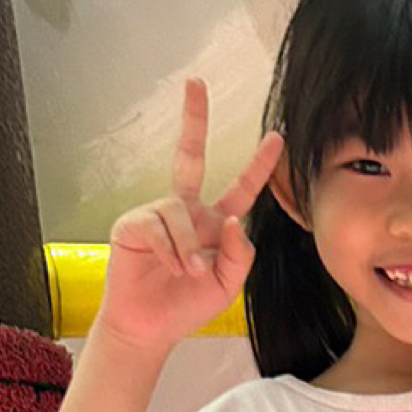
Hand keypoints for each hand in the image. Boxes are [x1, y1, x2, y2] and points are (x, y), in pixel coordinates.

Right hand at [98, 80, 282, 352]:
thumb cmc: (187, 306)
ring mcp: (157, 213)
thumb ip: (240, 253)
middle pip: (188, 154)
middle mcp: (185, 210)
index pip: (241, 188)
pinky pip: (157, 226)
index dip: (259, 165)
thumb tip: (234, 219)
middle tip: (195, 83)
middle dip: (193, 118)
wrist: (150, 327)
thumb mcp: (228, 284)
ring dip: (190, 248)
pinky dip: (169, 251)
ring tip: (189, 272)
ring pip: (180, 213)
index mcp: (213, 222)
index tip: (278, 138)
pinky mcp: (132, 224)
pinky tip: (168, 267)